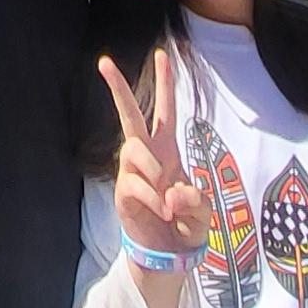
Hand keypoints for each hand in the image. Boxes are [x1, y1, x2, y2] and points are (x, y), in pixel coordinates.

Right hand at [99, 45, 210, 262]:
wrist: (170, 253)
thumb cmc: (187, 223)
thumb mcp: (203, 209)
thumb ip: (194, 197)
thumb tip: (170, 190)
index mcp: (167, 148)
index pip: (165, 110)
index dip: (165, 83)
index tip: (162, 54)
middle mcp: (146, 154)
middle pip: (129, 114)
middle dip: (118, 87)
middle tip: (104, 61)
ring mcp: (132, 172)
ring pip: (134, 150)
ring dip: (153, 170)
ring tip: (166, 198)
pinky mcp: (123, 193)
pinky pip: (135, 184)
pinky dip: (152, 197)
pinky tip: (162, 211)